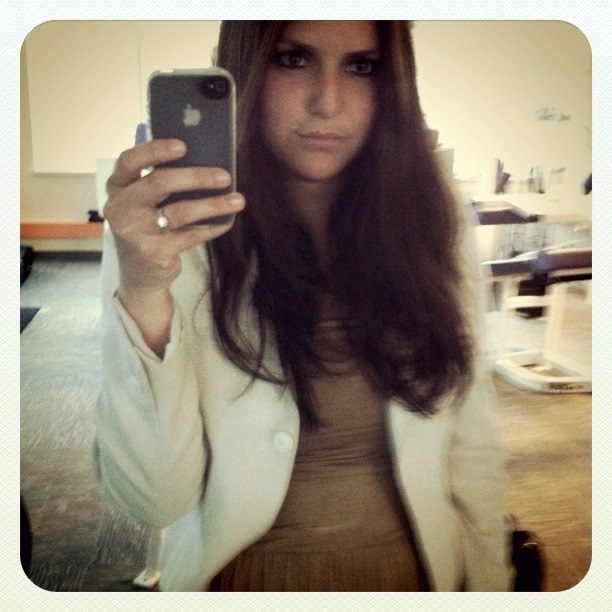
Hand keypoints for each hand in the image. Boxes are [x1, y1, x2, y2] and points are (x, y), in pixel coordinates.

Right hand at [103, 139, 244, 353]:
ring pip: (179, 212)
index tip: (183, 145)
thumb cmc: (148, 226)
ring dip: (213, 204)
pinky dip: (212, 228)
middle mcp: (121, 207)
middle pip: (159, 183)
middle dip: (196, 177)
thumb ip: (160, 179)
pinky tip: (227, 221)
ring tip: (238, 200)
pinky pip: (190, 236)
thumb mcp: (144, 201)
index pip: (129, 161)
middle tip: (225, 176)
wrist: (140, 274)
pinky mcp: (153, 253)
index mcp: (118, 186)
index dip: (155, 150)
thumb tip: (205, 157)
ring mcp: (135, 232)